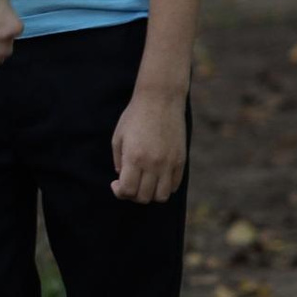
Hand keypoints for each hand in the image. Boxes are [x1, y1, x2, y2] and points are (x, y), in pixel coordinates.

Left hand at [110, 86, 187, 204]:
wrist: (160, 99)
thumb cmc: (135, 116)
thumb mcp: (119, 137)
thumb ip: (119, 160)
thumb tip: (123, 178)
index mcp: (134, 158)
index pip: (128, 191)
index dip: (119, 192)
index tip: (116, 183)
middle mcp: (153, 163)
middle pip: (144, 197)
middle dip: (133, 195)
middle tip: (130, 182)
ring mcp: (169, 163)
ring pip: (161, 196)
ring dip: (150, 194)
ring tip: (145, 183)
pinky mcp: (180, 160)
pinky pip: (174, 185)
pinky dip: (164, 187)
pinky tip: (157, 176)